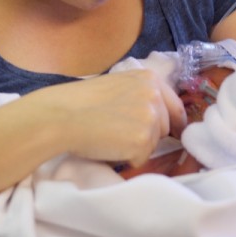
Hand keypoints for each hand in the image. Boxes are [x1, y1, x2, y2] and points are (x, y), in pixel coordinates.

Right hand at [28, 69, 186, 167]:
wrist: (61, 115)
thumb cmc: (80, 102)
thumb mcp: (117, 85)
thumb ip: (140, 95)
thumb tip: (156, 116)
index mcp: (149, 78)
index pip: (174, 106)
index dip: (172, 122)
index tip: (172, 132)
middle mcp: (154, 95)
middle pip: (166, 126)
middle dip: (149, 134)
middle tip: (119, 131)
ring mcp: (151, 118)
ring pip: (154, 143)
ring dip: (136, 146)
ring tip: (110, 136)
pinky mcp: (143, 140)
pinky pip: (141, 158)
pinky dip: (127, 158)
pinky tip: (108, 146)